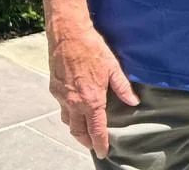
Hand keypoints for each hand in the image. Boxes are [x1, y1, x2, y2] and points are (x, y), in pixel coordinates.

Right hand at [47, 25, 139, 158]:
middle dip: (85, 140)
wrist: (69, 36)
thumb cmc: (92, 49)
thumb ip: (123, 87)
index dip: (100, 143)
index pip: (96, 129)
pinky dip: (68, 112)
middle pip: (78, 131)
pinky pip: (61, 107)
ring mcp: (62, 97)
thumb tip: (133, 102)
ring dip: (76, 128)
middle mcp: (74, 103)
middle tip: (93, 143)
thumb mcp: (112, 67)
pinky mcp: (54, 89)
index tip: (103, 152)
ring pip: (68, 121)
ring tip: (84, 128)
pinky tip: (75, 106)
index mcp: (91, 100)